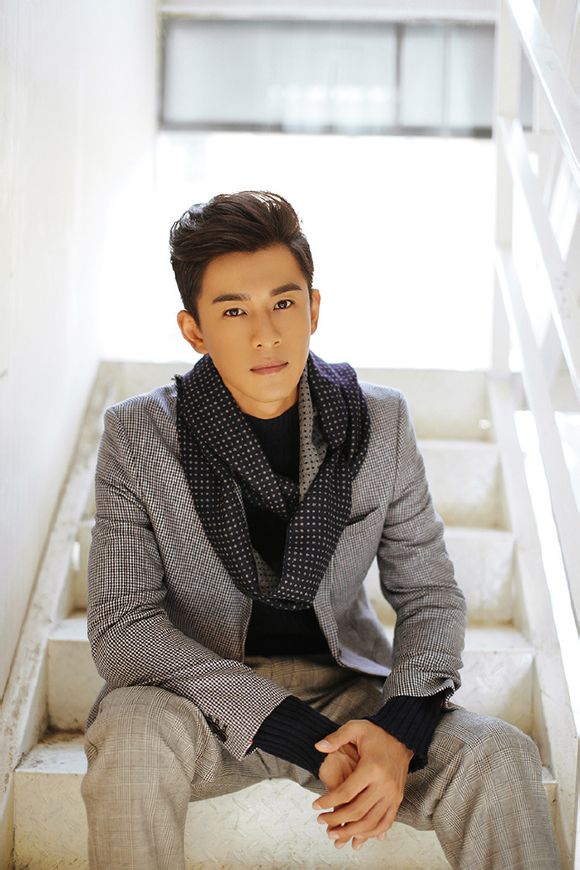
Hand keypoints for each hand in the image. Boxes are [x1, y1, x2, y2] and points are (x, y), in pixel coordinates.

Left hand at [312, 719, 412, 849]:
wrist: (402, 737)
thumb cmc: (377, 733)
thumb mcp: (355, 728)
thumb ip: (336, 737)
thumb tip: (318, 747)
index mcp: (371, 768)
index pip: (346, 792)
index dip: (328, 801)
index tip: (315, 806)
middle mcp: (384, 785)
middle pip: (357, 812)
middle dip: (336, 821)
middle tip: (321, 822)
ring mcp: (393, 795)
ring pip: (371, 823)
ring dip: (352, 833)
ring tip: (335, 836)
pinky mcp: (398, 800)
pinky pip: (385, 823)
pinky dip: (371, 834)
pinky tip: (358, 839)